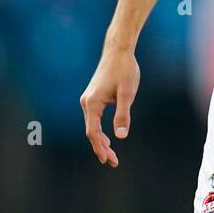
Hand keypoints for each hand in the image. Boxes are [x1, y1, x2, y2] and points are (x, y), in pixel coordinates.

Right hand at [80, 47, 139, 167]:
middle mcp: (86, 102)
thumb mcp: (127, 93)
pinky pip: (94, 119)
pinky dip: (100, 131)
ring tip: (111, 155)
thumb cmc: (124, 70)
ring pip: (92, 126)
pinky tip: (107, 139)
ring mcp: (88, 99)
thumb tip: (121, 137)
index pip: (93, 132)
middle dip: (101, 148)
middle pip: (91, 131)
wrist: (118, 51)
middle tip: (113, 162)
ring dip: (101, 141)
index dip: (100, 147)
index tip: (107, 160)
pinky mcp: (93, 97)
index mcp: (92, 103)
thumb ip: (123, 114)